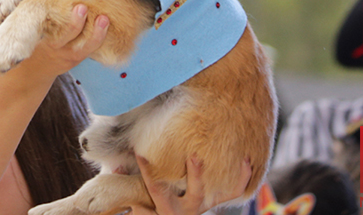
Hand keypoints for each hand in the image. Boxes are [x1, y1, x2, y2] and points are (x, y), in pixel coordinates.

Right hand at [20, 0, 108, 77]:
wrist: (25, 71)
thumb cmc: (31, 31)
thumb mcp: (27, 11)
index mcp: (28, 8)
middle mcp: (40, 27)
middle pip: (52, 17)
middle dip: (67, 13)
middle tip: (80, 6)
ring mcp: (55, 44)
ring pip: (71, 36)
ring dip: (84, 26)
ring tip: (101, 17)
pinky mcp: (69, 56)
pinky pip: (85, 47)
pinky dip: (97, 36)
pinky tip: (105, 23)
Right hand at [131, 154, 251, 214]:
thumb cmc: (148, 204)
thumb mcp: (137, 198)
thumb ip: (126, 182)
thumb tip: (114, 166)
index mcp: (165, 206)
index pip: (155, 188)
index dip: (148, 171)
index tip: (141, 153)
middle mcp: (187, 209)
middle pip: (195, 194)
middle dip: (196, 175)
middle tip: (195, 155)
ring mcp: (203, 205)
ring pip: (215, 194)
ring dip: (223, 177)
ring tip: (226, 157)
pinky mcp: (215, 200)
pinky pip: (233, 192)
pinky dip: (242, 178)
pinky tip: (247, 159)